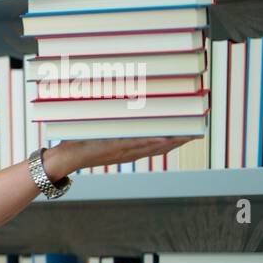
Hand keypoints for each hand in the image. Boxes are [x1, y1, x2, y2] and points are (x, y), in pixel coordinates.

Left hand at [44, 136, 194, 179]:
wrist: (63, 158)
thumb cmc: (77, 144)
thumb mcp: (98, 133)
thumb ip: (110, 122)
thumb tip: (116, 103)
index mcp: (127, 149)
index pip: (157, 145)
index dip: (176, 138)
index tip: (192, 130)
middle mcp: (128, 152)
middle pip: (162, 146)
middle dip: (182, 138)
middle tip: (199, 129)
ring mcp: (122, 151)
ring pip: (154, 146)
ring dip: (173, 139)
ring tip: (190, 132)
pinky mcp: (113, 150)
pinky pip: (136, 144)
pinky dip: (151, 141)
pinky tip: (166, 137)